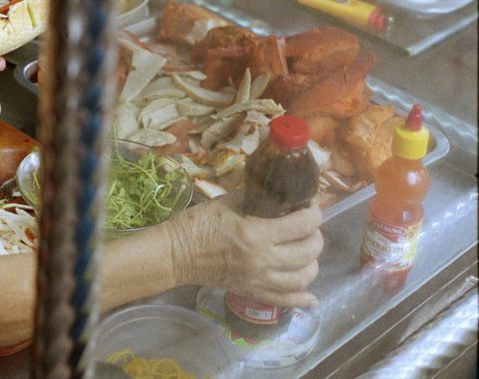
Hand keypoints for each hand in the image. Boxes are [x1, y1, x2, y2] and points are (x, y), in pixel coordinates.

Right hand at [163, 196, 322, 307]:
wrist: (176, 255)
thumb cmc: (196, 224)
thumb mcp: (224, 203)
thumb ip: (253, 197)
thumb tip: (274, 191)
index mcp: (257, 234)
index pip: (301, 225)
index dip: (313, 213)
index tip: (311, 206)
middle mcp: (264, 260)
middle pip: (308, 251)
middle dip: (315, 235)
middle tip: (307, 226)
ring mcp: (260, 280)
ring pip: (303, 277)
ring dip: (312, 263)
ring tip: (306, 252)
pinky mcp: (253, 293)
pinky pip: (285, 301)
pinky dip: (302, 299)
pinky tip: (311, 297)